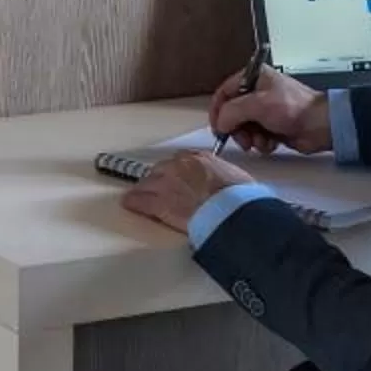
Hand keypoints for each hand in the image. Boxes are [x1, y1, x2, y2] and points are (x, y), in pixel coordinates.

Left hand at [121, 150, 252, 234]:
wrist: (232, 212)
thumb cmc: (240, 199)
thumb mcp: (236, 178)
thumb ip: (221, 176)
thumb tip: (221, 184)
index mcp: (200, 158)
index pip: (179, 160)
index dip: (176, 172)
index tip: (176, 179)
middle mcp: (179, 166)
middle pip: (159, 170)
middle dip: (160, 181)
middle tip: (162, 192)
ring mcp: (166, 183)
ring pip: (146, 183)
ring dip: (145, 191)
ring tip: (143, 199)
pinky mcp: (158, 202)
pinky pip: (138, 200)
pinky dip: (134, 203)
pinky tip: (130, 204)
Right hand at [208, 66, 331, 156]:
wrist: (321, 126)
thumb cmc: (292, 108)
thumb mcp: (258, 105)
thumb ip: (232, 112)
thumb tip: (219, 124)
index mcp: (254, 78)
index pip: (224, 92)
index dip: (218, 110)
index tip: (217, 128)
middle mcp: (257, 92)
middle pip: (232, 112)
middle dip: (236, 128)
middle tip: (243, 140)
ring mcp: (265, 111)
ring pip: (243, 127)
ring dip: (249, 138)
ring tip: (261, 142)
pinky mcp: (273, 127)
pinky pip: (256, 136)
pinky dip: (261, 142)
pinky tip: (271, 144)